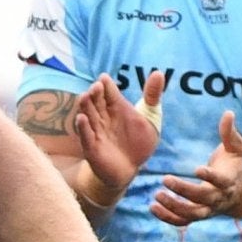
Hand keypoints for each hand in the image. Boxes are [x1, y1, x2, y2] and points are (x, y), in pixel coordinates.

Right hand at [73, 73, 163, 197]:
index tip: (105, 78)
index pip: (109, 92)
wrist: (129, 169)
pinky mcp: (92, 147)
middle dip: (95, 93)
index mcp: (116, 106)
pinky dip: (83, 127)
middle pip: (96, 101)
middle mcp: (103, 116)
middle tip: (97, 86)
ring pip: (88, 115)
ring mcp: (96, 130)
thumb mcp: (149, 119)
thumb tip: (159, 73)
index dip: (106, 85)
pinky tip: (82, 119)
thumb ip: (152, 96)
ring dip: (85, 106)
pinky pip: (86, 136)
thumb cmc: (138, 142)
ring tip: (85, 96)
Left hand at [153, 112, 241, 225]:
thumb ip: (230, 133)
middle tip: (165, 179)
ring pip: (191, 214)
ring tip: (157, 195)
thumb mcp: (238, 148)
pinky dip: (168, 218)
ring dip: (173, 207)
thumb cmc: (236, 166)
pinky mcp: (198, 215)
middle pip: (202, 198)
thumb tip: (228, 113)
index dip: (210, 176)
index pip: (220, 181)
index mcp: (228, 181)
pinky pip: (183, 222)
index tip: (197, 168)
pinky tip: (153, 207)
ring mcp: (208, 210)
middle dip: (184, 191)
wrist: (241, 194)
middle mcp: (218, 198)